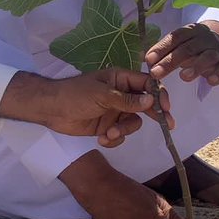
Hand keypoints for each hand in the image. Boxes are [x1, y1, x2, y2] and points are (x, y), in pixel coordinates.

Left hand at [0, 69, 173, 147]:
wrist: (51, 110)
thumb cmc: (75, 94)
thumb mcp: (102, 95)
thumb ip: (126, 100)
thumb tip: (151, 101)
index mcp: (120, 79)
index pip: (147, 84)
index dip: (159, 94)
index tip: (166, 108)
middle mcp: (121, 94)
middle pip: (145, 104)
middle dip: (155, 115)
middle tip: (167, 126)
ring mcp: (115, 111)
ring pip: (133, 122)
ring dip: (124, 131)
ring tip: (109, 134)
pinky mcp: (107, 126)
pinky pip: (121, 134)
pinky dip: (114, 139)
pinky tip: (102, 139)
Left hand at [145, 21, 218, 85]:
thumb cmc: (193, 45)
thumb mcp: (179, 44)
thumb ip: (163, 50)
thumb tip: (142, 57)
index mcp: (190, 31)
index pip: (175, 38)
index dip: (161, 48)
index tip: (148, 60)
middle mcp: (204, 38)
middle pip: (187, 49)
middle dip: (170, 62)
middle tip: (156, 74)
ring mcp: (217, 49)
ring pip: (207, 56)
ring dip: (196, 67)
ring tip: (183, 77)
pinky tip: (210, 80)